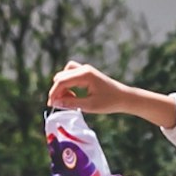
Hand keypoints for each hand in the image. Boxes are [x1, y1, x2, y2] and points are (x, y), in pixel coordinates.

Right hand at [51, 63, 169, 126]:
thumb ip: (71, 103)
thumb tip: (56, 102)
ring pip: (65, 74)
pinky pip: (71, 75)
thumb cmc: (109, 102)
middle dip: (57, 90)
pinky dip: (68, 84)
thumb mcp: (89, 106)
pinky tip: (72, 95)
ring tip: (67, 100)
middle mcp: (84, 69)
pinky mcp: (87, 73)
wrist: (124, 97)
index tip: (51, 105)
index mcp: (85, 75)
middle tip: (59, 104)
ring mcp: (85, 69)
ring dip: (62, 86)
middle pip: (61, 76)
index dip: (54, 93)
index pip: (61, 81)